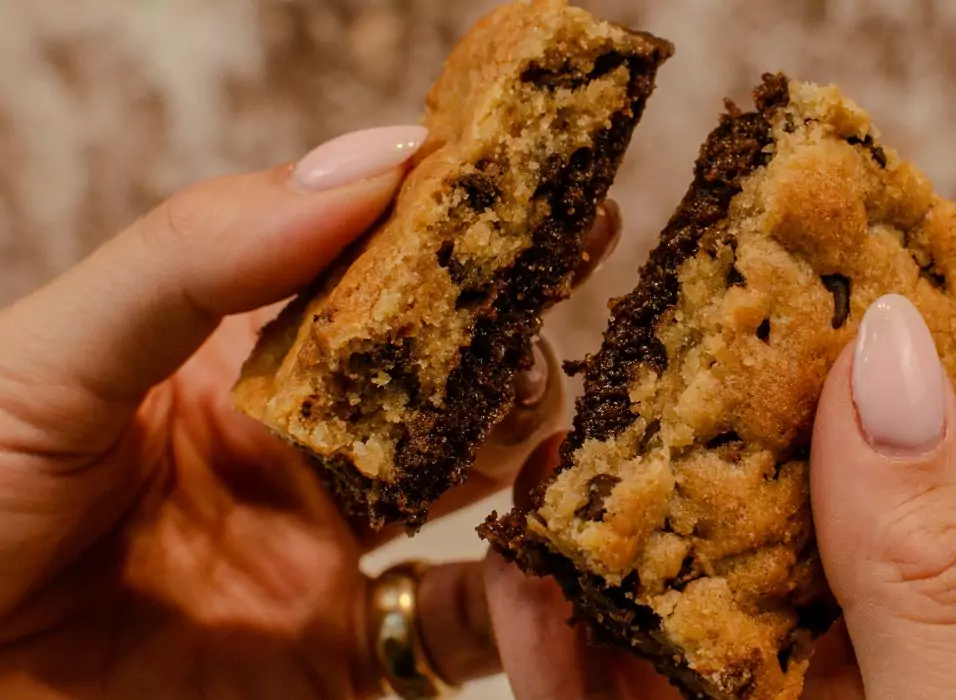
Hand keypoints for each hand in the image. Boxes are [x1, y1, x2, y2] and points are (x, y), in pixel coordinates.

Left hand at [0, 125, 619, 698]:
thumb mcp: (56, 357)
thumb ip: (198, 257)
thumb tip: (374, 159)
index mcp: (236, 358)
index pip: (368, 270)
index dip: (450, 220)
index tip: (533, 169)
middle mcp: (303, 444)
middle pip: (443, 367)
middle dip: (516, 311)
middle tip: (584, 252)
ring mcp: (334, 548)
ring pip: (475, 477)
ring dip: (530, 434)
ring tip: (569, 400)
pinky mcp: (349, 650)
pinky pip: (467, 620)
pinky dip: (525, 593)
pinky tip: (544, 546)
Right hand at [483, 295, 955, 698]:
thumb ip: (920, 559)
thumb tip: (887, 346)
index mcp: (919, 612)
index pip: (843, 462)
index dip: (781, 377)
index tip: (714, 296)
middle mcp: (816, 652)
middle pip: (716, 524)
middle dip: (645, 460)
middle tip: (582, 393)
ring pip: (632, 604)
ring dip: (576, 548)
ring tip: (537, 498)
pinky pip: (582, 690)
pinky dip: (546, 647)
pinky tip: (523, 600)